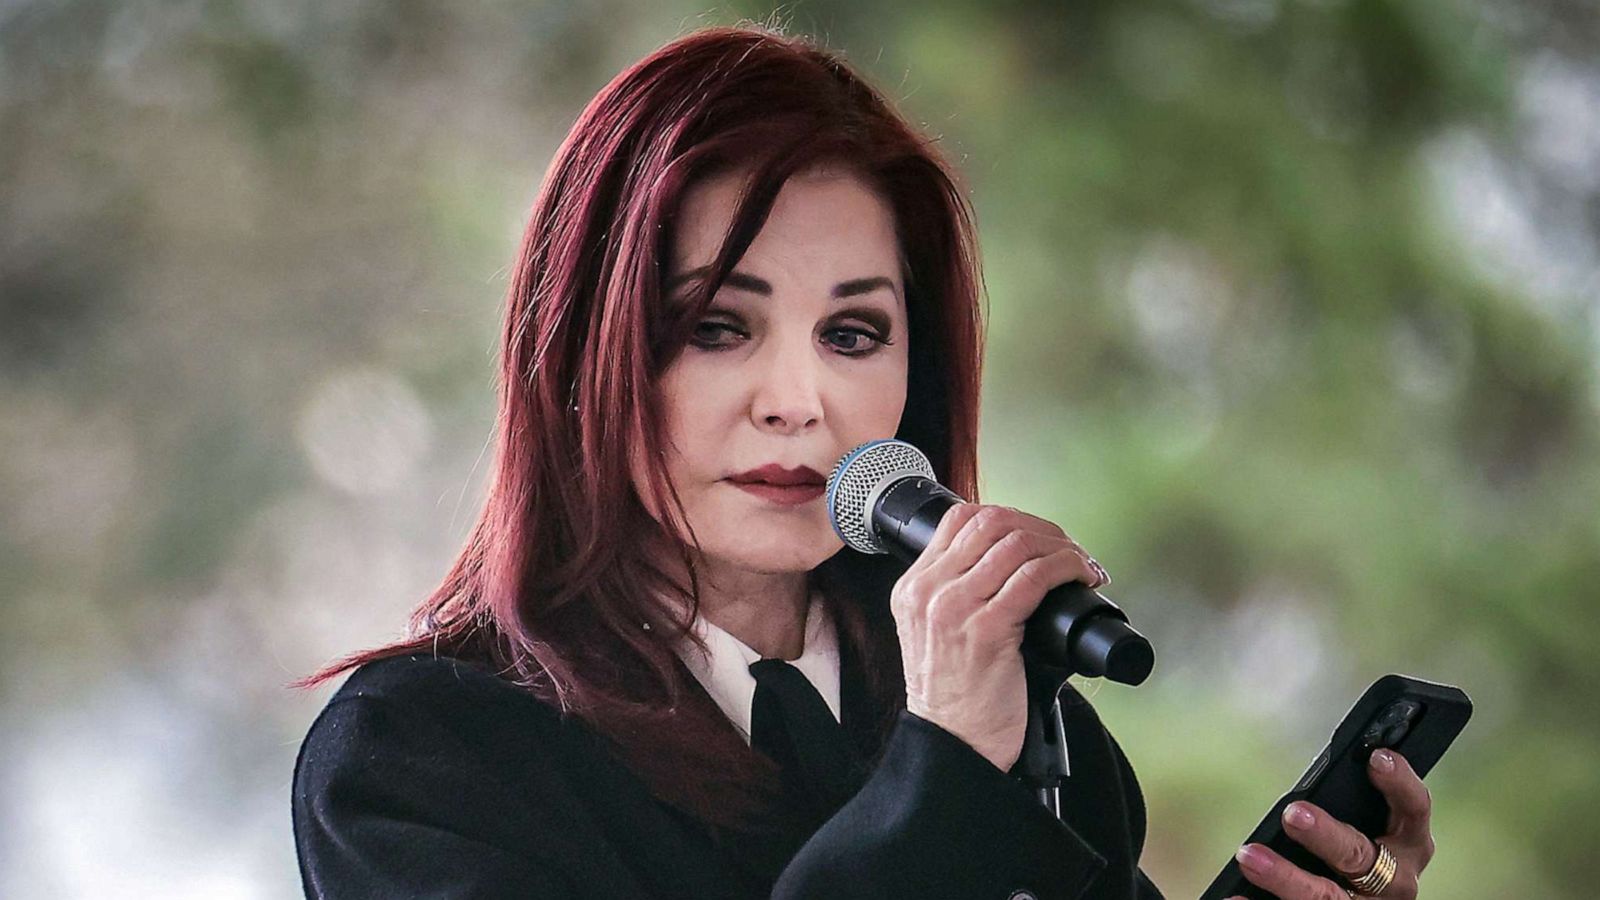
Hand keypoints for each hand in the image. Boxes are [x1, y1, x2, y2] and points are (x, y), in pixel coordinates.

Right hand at [890, 503, 1108, 771]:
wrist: (955, 745)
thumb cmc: (959, 697)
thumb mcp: (939, 634)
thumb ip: (960, 595)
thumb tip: (1020, 562)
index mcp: (913, 588)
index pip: (960, 518)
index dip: (1009, 517)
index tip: (1038, 537)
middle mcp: (928, 592)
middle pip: (992, 522)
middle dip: (1041, 528)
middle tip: (1070, 549)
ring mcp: (954, 609)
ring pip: (1017, 543)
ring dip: (1062, 547)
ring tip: (1082, 565)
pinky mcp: (986, 630)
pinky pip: (1035, 577)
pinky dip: (1067, 568)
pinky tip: (1082, 577)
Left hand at [1229, 748, 1435, 898]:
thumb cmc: (1352, 855)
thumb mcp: (1361, 828)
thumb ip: (1344, 808)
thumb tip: (1301, 788)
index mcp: (1409, 844)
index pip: (1414, 808)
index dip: (1400, 782)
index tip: (1375, 756)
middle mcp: (1396, 881)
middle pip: (1361, 855)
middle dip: (1326, 835)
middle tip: (1292, 814)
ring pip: (1327, 896)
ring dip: (1286, 876)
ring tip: (1249, 856)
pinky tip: (1235, 897)